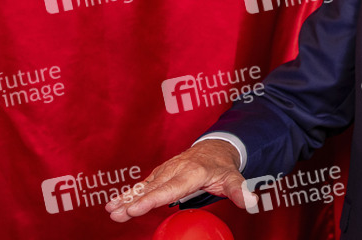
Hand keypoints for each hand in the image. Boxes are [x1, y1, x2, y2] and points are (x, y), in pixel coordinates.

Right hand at [105, 139, 256, 221]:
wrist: (215, 148)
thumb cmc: (222, 167)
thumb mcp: (234, 177)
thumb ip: (239, 190)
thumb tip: (251, 202)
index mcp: (192, 173)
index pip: (170, 189)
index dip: (152, 199)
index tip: (135, 209)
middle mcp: (176, 170)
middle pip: (153, 188)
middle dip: (134, 201)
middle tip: (117, 214)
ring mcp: (166, 170)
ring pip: (145, 186)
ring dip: (126, 198)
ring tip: (110, 211)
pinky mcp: (160, 173)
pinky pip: (143, 184)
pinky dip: (128, 193)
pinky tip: (114, 204)